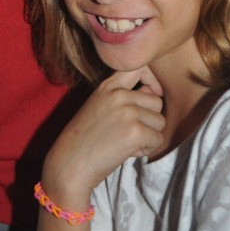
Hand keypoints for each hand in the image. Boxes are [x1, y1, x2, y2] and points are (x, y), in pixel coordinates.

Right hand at [43, 66, 164, 202]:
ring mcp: (128, 112)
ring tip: (127, 142)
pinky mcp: (135, 132)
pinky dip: (146, 149)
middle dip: (150, 120)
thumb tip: (154, 94)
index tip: (152, 94)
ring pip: (160, 122)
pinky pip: (157, 140)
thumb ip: (123, 97)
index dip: (152, 80)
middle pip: (157, 102)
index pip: (140, 67)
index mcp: (108, 86)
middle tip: (130, 132)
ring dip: (149, 136)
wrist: (69, 163)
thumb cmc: (84, 139)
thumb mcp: (99, 106)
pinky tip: (127, 152)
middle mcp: (119, 95)